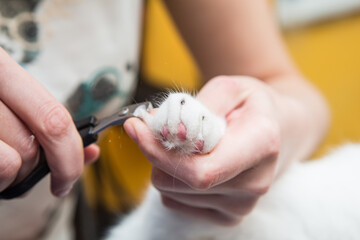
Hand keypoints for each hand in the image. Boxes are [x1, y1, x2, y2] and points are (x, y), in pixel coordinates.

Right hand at [0, 48, 98, 196]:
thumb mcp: (13, 100)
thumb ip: (49, 124)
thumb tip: (90, 152)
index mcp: (2, 68)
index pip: (54, 118)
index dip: (69, 154)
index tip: (68, 177)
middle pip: (32, 145)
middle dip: (40, 167)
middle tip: (39, 174)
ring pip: (9, 162)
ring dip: (9, 173)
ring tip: (0, 159)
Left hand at [124, 76, 285, 224]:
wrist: (281, 130)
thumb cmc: (253, 106)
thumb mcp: (229, 88)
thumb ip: (194, 106)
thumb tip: (157, 125)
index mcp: (260, 144)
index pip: (199, 168)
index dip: (159, 152)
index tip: (136, 127)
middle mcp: (255, 182)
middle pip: (182, 182)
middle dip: (156, 153)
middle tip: (156, 129)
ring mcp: (242, 204)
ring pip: (173, 193)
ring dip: (164, 165)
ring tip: (184, 144)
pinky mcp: (229, 216)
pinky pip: (176, 203)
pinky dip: (172, 180)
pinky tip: (190, 162)